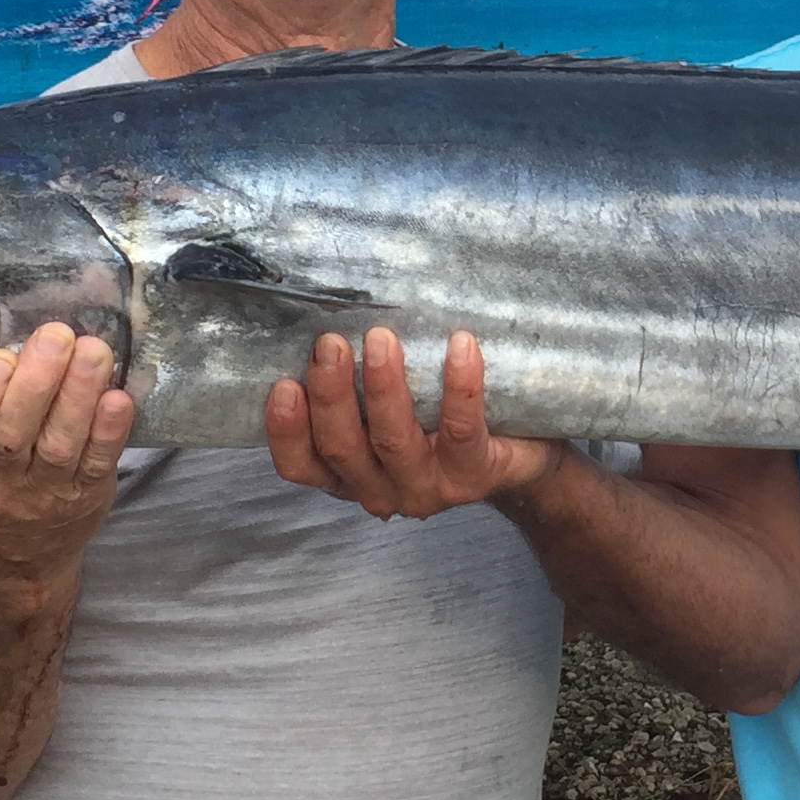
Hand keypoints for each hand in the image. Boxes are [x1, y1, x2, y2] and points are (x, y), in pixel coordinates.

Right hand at [0, 321, 133, 579]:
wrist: (9, 560)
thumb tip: (22, 345)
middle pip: (10, 436)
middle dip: (36, 382)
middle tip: (56, 336)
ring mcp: (39, 497)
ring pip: (58, 445)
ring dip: (78, 395)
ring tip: (93, 351)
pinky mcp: (83, 499)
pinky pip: (97, 465)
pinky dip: (109, 431)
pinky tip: (118, 398)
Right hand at [267, 324, 573, 520]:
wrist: (518, 457)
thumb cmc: (438, 422)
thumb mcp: (388, 412)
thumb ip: (355, 384)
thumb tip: (329, 310)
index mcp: (348, 473)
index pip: (300, 466)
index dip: (286, 432)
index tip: (282, 384)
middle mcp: (380, 489)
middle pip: (342, 448)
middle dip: (331, 395)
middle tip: (331, 343)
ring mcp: (427, 487)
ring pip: (393, 441)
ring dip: (382, 387)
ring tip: (382, 338)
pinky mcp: (474, 475)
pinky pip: (461, 430)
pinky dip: (458, 385)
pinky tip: (460, 345)